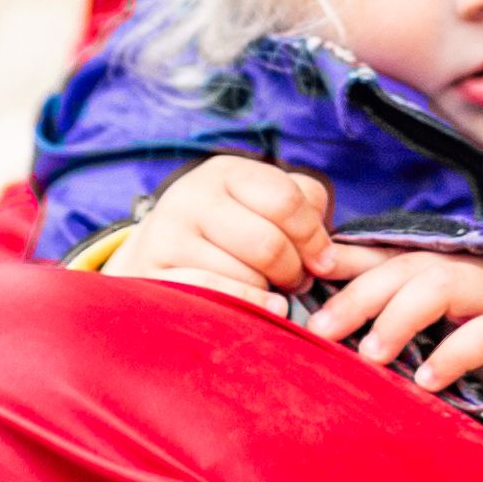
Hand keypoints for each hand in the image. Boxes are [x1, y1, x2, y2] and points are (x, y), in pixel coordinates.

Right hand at [108, 155, 359, 298]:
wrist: (153, 256)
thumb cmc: (226, 232)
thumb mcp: (260, 205)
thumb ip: (304, 211)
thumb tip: (329, 254)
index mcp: (226, 172)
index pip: (287, 200)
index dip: (314, 237)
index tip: (324, 261)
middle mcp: (192, 197)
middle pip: (268, 244)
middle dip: (294, 272)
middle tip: (296, 282)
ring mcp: (167, 237)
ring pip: (246, 277)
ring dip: (269, 293)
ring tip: (268, 291)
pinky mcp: (154, 277)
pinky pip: (217, 297)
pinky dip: (248, 307)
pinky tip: (262, 308)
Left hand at [305, 248, 482, 414]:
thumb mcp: (431, 333)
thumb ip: (385, 321)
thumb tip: (321, 321)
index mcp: (438, 270)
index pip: (383, 256)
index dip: (343, 259)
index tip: (302, 274)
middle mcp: (465, 273)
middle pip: (406, 266)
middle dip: (359, 295)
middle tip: (320, 331)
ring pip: (444, 285)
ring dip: (401, 316)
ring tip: (370, 354)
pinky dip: (454, 354)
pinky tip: (427, 381)